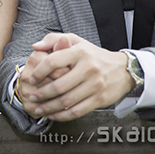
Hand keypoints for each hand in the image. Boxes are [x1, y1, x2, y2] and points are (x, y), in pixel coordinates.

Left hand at [19, 33, 133, 120]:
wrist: (123, 69)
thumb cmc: (94, 55)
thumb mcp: (76, 41)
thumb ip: (54, 39)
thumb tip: (35, 46)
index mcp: (80, 52)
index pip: (53, 62)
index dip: (39, 72)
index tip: (31, 78)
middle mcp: (88, 68)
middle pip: (58, 85)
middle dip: (41, 93)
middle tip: (31, 96)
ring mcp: (95, 85)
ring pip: (66, 101)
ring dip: (49, 107)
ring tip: (38, 108)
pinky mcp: (100, 99)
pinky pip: (77, 111)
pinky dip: (62, 115)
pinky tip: (53, 114)